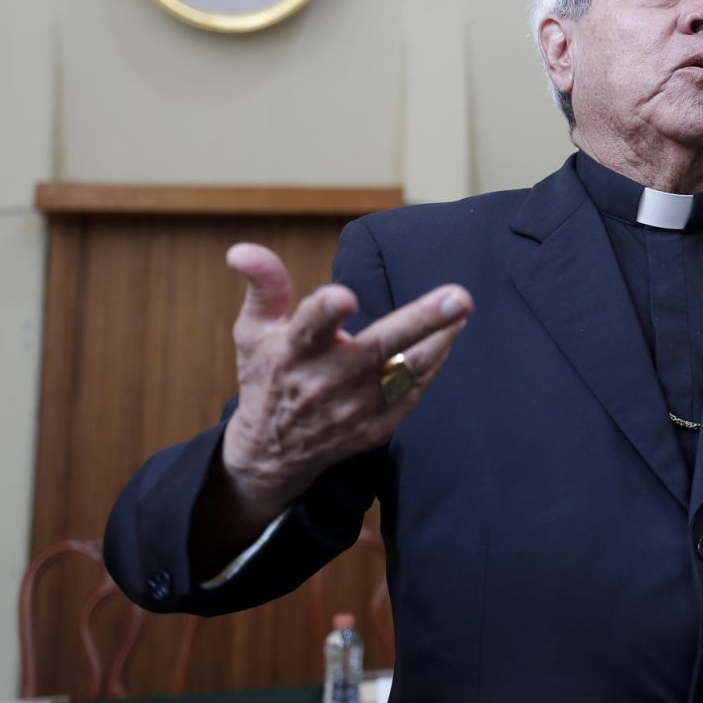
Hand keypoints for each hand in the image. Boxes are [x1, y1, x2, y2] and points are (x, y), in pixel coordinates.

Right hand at [219, 243, 472, 516]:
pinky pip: (414, 392)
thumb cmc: (266, 377)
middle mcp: (325, 383)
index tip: (343, 295)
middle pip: (377, 349)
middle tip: (460, 297)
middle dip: (421, 321)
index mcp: (291, 353)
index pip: (309, 328)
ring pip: (408, 370)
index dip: (325, 311)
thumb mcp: (253, 331)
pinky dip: (433, 364)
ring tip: (461, 311)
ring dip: (440, 339)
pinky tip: (446, 338)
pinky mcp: (376, 428)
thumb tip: (242, 249)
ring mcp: (354, 409)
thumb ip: (263, 286)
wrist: (272, 453)